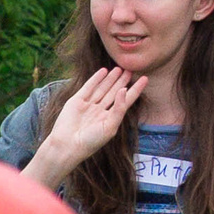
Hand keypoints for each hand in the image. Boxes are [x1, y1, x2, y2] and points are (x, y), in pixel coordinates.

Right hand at [27, 66, 143, 186]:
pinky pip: (89, 87)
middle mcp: (100, 111)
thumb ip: (119, 108)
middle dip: (122, 81)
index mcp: (110, 119)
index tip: (145, 79)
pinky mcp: (76, 101)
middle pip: (114, 92)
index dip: (135, 90)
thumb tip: (124, 90)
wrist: (68, 145)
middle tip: (130, 69)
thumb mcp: (110, 126)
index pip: (126, 101)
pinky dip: (96, 79)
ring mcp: (88, 105)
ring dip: (111, 78)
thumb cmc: (91, 141)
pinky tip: (104, 71)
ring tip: (119, 68)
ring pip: (102, 88)